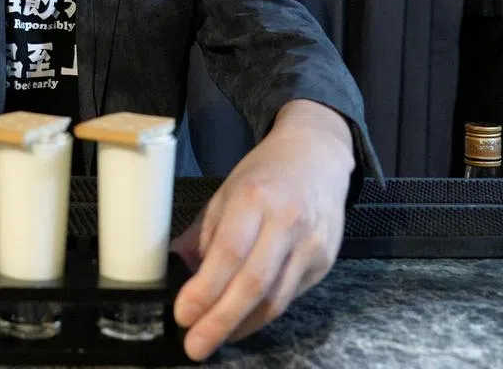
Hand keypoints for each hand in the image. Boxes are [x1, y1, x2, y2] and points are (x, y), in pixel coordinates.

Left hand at [171, 101, 354, 360]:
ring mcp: (311, 244)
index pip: (229, 252)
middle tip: (195, 345)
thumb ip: (203, 234)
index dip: (205, 289)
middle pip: (254, 283)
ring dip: (241, 325)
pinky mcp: (324, 261)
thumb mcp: (225, 192)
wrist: (317, 156)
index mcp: (255, 198)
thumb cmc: (265, 174)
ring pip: (276, 299)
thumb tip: (177, 271)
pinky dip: (262, 315)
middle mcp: (287, 222)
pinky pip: (290, 298)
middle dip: (221, 321)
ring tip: (213, 338)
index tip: (183, 314)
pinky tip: (241, 322)